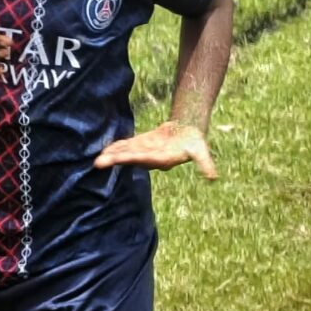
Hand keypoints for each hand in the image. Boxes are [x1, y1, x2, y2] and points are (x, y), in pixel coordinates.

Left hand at [95, 120, 216, 179]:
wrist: (189, 132)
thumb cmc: (195, 142)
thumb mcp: (201, 151)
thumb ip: (205, 163)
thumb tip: (213, 177)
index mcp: (162, 159)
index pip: (145, 159)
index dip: (133, 157)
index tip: (121, 158)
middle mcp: (151, 158)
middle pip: (130, 158)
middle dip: (115, 160)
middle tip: (98, 163)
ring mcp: (145, 151)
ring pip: (126, 153)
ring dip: (112, 155)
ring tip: (97, 159)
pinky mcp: (142, 144)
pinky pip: (127, 146)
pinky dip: (117, 147)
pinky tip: (105, 149)